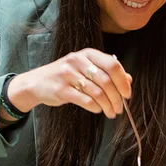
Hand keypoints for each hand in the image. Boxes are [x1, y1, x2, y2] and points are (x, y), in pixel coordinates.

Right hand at [8, 49, 131, 119]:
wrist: (37, 82)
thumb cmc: (67, 76)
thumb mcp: (87, 68)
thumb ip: (107, 72)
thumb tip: (129, 80)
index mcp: (88, 53)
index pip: (113, 65)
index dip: (123, 81)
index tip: (127, 94)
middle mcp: (78, 61)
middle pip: (106, 80)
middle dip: (117, 98)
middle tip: (120, 108)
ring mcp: (68, 74)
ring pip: (97, 92)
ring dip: (108, 105)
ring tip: (111, 112)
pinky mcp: (61, 89)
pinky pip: (85, 100)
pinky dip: (96, 107)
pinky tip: (98, 110)